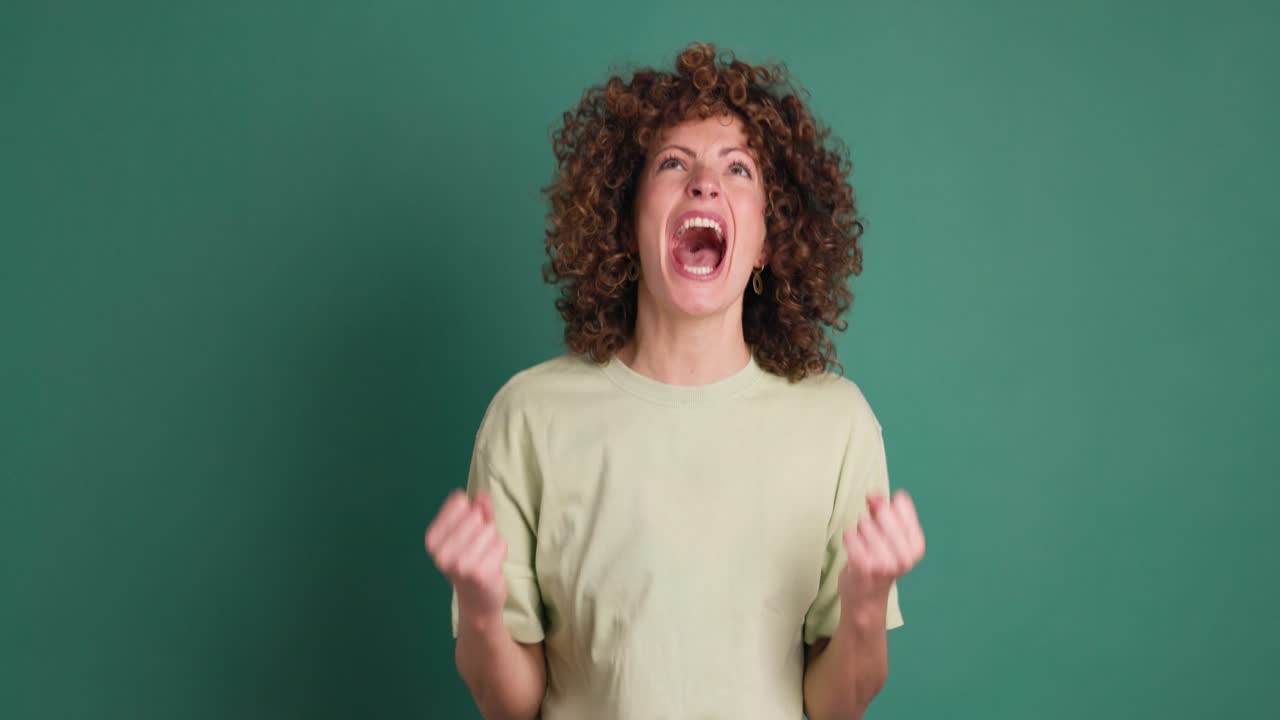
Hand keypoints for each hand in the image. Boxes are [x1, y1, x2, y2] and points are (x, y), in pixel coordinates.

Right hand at [425, 489, 508, 622]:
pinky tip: (492, 565)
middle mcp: (440, 552)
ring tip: (485, 557)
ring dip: (493, 541)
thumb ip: (478, 509)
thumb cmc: (473, 559)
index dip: (472, 512)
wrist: (477, 599)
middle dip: (484, 529)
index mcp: (432, 539)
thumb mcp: (473, 531)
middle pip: (476, 516)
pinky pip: (500, 544)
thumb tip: (481, 494)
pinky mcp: (478, 573)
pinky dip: (501, 552)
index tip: (468, 531)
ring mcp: (458, 564)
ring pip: (489, 530)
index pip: (459, 503)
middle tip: (478, 548)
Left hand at [838, 489, 924, 610]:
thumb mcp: (886, 533)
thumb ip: (881, 508)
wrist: (865, 597)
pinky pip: (850, 534)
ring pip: (864, 523)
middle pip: (882, 513)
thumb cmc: (877, 559)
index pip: (900, 505)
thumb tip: (873, 494)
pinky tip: (853, 549)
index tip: (884, 524)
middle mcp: (905, 557)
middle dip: (872, 520)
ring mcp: (885, 563)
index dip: (886, 509)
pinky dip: (848, 538)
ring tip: (864, 548)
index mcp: (917, 546)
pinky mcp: (863, 566)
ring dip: (859, 531)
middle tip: (871, 539)